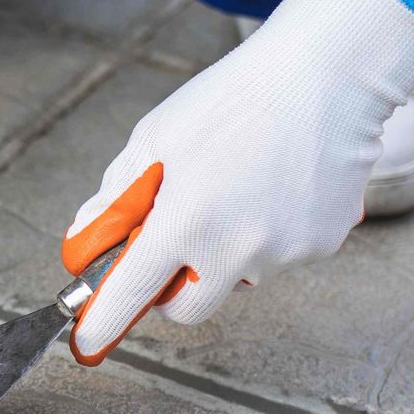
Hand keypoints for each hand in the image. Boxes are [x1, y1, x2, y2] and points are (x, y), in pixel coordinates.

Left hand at [61, 0, 413, 363]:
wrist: (326, 72)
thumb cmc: (233, 99)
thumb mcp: (155, 138)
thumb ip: (116, 197)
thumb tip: (86, 240)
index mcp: (187, 221)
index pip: (132, 294)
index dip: (104, 323)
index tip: (88, 341)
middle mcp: (239, 248)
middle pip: (189, 307)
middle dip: (171, 287)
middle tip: (171, 243)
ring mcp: (286, 251)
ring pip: (239, 276)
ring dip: (226, 251)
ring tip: (237, 185)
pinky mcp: (323, 244)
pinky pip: (281, 255)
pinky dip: (270, 232)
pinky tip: (277, 183)